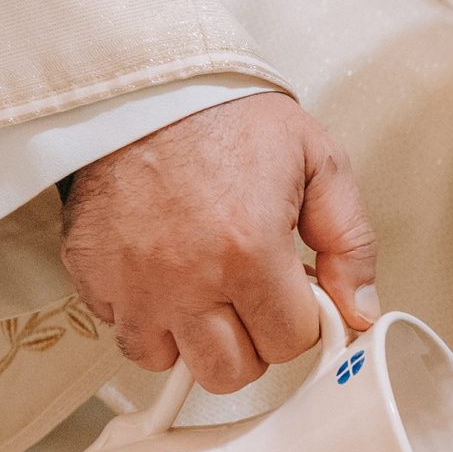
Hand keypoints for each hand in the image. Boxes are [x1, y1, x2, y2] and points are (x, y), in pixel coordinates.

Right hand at [60, 92, 378, 392]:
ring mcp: (133, 282)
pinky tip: (162, 275)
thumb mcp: (316, 159)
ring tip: (202, 290)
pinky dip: (145, 315)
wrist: (142, 78)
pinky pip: (123, 330)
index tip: (290, 289)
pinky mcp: (92, 274)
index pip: (289, 342)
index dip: (297, 318)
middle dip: (249, 342)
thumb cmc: (226, 114)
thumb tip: (360, 312)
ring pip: (170, 363)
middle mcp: (186, 278)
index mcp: (248, 250)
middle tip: (249, 296)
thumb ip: (351, 243)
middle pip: (230, 372)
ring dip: (192, 338)